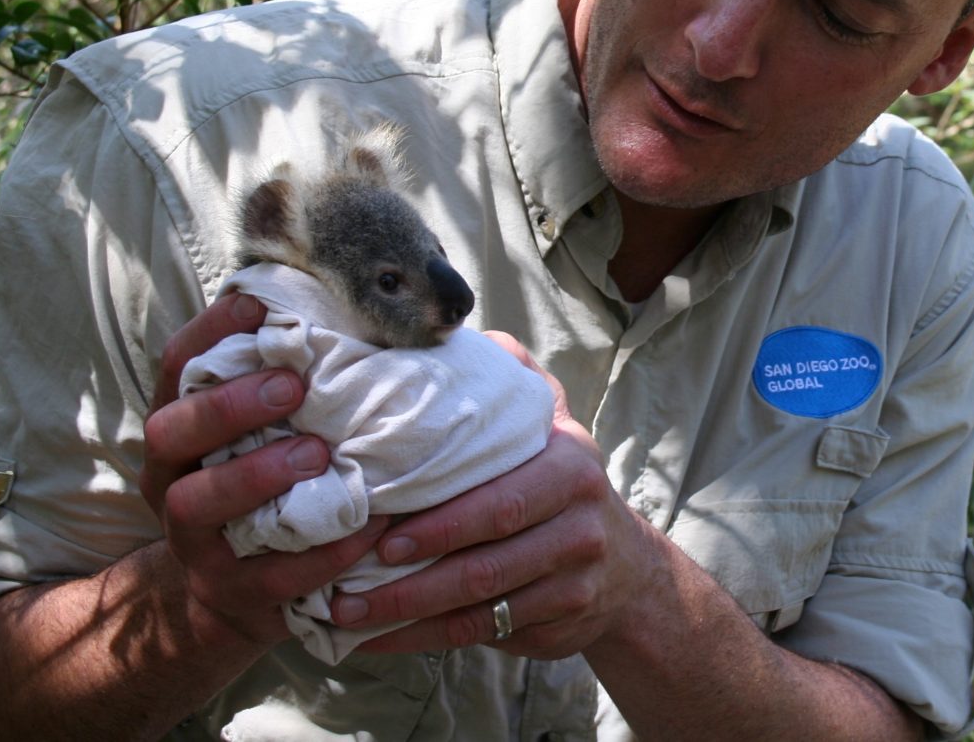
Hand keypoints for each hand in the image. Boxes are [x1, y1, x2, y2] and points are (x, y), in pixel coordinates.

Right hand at [139, 292, 389, 645]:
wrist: (232, 595)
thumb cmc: (262, 481)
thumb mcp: (257, 431)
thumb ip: (283, 379)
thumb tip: (347, 308)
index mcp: (179, 426)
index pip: (176, 365)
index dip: (210, 331)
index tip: (256, 304)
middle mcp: (169, 477)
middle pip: (171, 430)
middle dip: (228, 404)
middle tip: (291, 385)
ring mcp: (191, 540)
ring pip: (197, 502)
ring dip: (257, 474)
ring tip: (317, 454)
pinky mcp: (230, 591)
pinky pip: (269, 576)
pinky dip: (319, 552)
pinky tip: (364, 528)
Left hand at [332, 332, 656, 656]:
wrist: (627, 567)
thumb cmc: (559, 478)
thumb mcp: (551, 418)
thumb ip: (511, 375)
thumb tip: (454, 332)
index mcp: (571, 467)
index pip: (502, 498)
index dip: (442, 521)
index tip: (381, 534)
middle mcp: (580, 527)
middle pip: (487, 563)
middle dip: (413, 579)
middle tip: (347, 586)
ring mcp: (574, 585)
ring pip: (481, 610)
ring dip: (409, 617)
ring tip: (346, 615)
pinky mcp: (559, 629)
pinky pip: (484, 638)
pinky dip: (427, 641)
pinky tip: (380, 641)